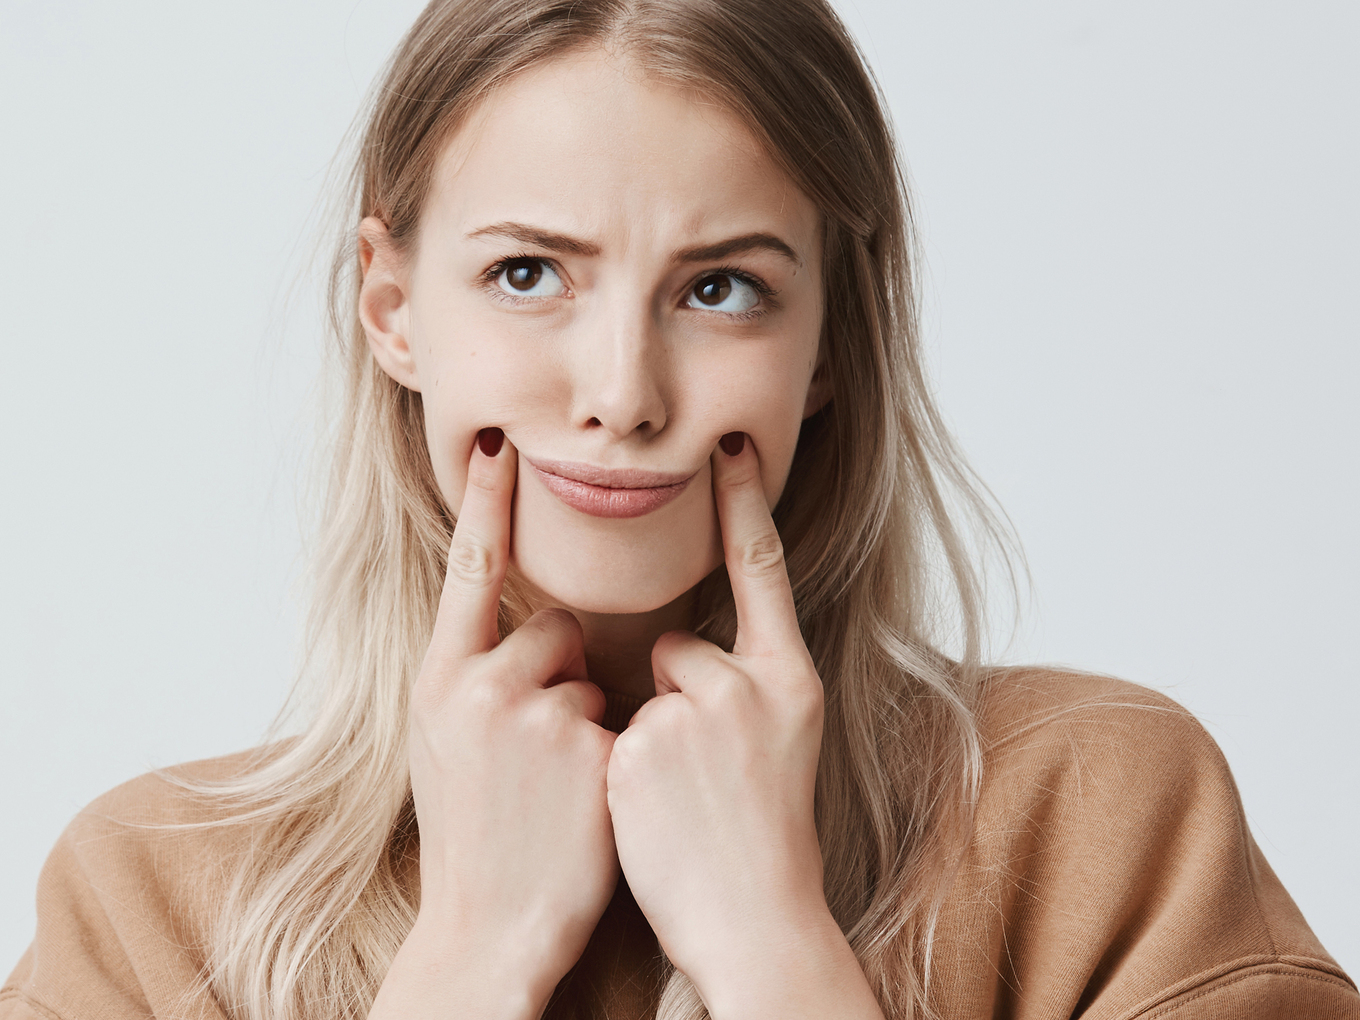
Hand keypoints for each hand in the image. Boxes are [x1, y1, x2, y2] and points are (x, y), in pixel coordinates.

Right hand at [372, 428, 618, 1019]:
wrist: (485, 927)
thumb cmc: (470, 832)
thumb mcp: (442, 742)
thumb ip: (471, 675)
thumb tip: (524, 628)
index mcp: (437, 678)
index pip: (468, 569)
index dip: (483, 502)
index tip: (498, 442)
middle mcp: (478, 686)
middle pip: (552, 626)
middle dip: (556, 672)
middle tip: (534, 747)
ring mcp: (533, 717)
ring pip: (587, 675)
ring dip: (583, 718)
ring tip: (551, 785)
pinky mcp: (587, 749)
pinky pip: (618, 720)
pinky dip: (609, 755)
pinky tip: (580, 805)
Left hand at [606, 432, 845, 1014]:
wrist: (758, 923)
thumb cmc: (765, 836)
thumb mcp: (784, 743)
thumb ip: (745, 685)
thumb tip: (683, 655)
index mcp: (791, 680)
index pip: (763, 570)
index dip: (745, 503)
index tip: (731, 442)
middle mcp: (750, 687)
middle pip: (681, 650)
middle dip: (677, 702)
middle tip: (710, 775)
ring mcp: (694, 720)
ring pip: (643, 695)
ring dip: (648, 739)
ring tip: (683, 803)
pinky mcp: (640, 753)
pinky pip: (612, 734)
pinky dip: (622, 771)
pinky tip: (654, 816)